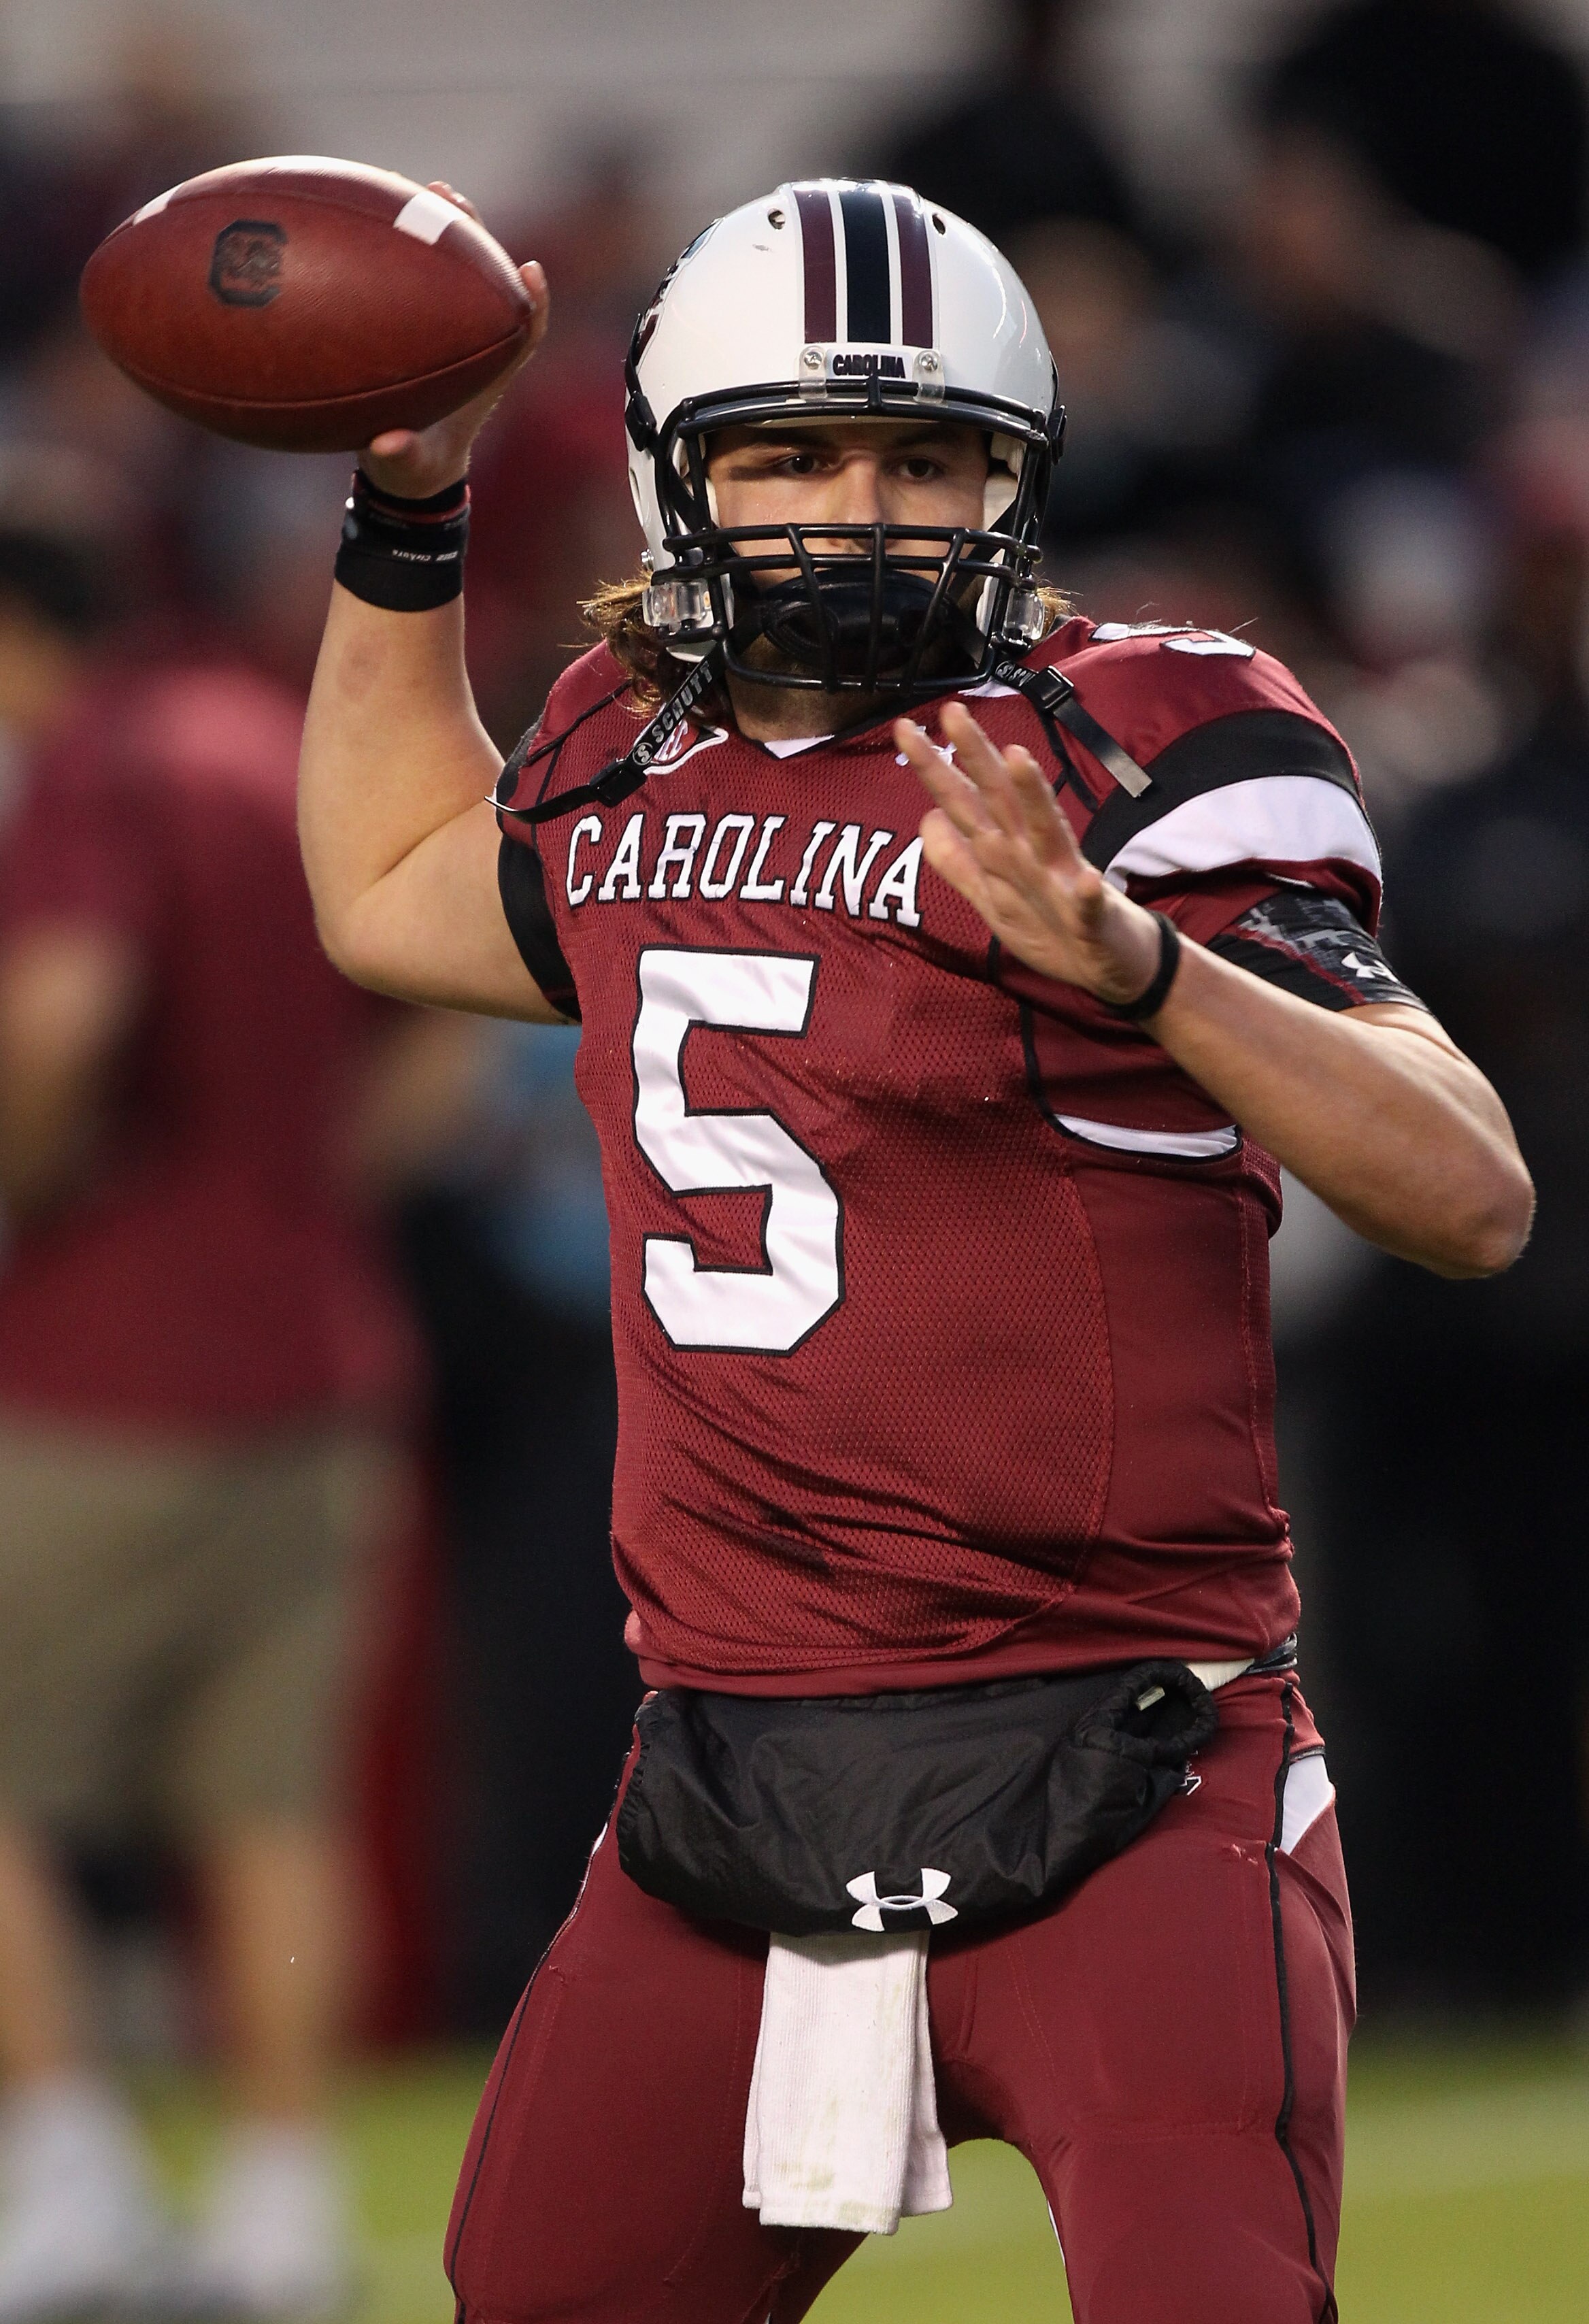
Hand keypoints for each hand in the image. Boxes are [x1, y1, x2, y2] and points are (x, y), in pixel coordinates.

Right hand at [359, 184, 548, 497]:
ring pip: (456, 271)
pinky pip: (414, 280)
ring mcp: (448, 330)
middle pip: (490, 283)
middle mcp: (474, 343)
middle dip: (479, 242)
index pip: (524, 332)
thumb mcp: (406, 466)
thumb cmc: (414, 466)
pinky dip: (400, 249)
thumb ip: (401, 456)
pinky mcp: (421, 325)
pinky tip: (370, 218)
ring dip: (441, 230)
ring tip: (421, 189)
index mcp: (486, 376)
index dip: (533, 302)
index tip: (531, 270)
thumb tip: (388, 443)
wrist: (404, 468)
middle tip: (455, 203)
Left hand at [896, 700, 1163, 1005]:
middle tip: (952, 712)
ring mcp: (1064, 882)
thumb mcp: (992, 896)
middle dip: (977, 757)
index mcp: (1006, 850)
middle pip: (1001, 800)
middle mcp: (1032, 855)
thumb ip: (958, 860)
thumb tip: (928, 816)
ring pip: (1047, 833)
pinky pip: (1089, 905)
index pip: (966, 802)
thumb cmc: (1051, 923)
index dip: (936, 769)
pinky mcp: (1092, 918)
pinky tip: (1088, 881)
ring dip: (1034, 797)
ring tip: (1017, 757)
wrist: (1109, 965)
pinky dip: (1089, 894)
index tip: (905, 729)